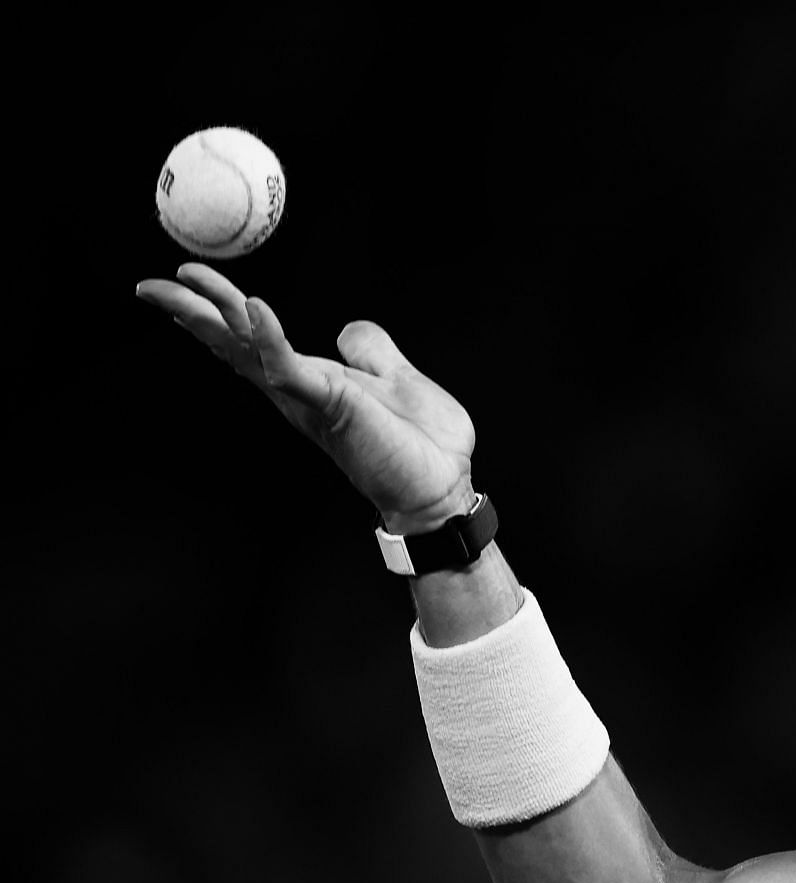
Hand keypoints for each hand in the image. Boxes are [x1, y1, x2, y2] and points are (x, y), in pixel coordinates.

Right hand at [135, 263, 476, 533]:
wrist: (443, 486)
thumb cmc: (421, 443)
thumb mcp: (397, 379)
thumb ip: (371, 353)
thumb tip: (348, 330)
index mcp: (313, 383)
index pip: (254, 342)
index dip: (220, 312)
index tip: (187, 282)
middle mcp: (301, 392)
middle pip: (235, 344)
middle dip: (192, 312)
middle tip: (150, 285)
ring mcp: (312, 400)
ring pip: (249, 351)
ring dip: (215, 317)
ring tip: (184, 286)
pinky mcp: (332, 406)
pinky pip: (291, 369)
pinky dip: (270, 337)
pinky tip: (253, 308)